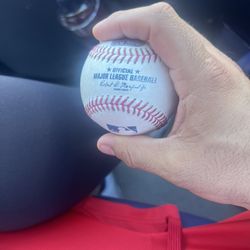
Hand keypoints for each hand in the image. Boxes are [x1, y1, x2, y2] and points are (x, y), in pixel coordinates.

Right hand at [93, 2, 249, 208]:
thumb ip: (136, 152)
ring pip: (173, 42)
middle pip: (166, 27)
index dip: (125, 21)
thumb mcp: (177, 164)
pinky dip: (154, 65)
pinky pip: (179, 61)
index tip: (100, 37)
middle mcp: (211, 64)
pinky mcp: (214, 81)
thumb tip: (105, 142)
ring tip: (119, 65)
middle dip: (129, 32)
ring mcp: (214, 71)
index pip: (161, 25)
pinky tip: (143, 86)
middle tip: (105, 52)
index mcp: (203, 74)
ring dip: (142, 48)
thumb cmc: (232, 168)